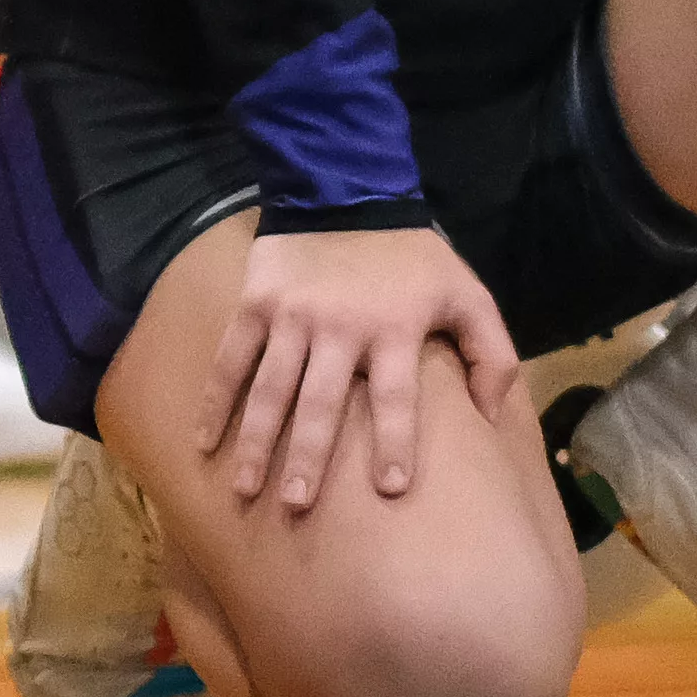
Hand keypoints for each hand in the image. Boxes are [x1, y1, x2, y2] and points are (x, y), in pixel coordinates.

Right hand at [202, 224, 522, 514]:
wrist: (345, 191)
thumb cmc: (413, 257)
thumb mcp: (468, 295)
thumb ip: (492, 354)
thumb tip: (492, 417)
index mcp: (394, 331)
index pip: (396, 398)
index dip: (395, 443)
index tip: (391, 489)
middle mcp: (339, 328)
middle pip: (321, 403)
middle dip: (308, 457)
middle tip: (297, 506)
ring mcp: (291, 317)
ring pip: (270, 389)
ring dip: (257, 442)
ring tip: (249, 490)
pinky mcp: (256, 305)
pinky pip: (231, 359)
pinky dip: (215, 401)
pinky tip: (204, 442)